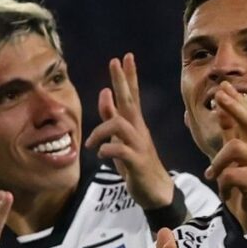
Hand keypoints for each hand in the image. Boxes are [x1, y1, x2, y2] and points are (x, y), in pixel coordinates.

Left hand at [85, 53, 174, 208]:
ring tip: (90, 145)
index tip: (124, 57)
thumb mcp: (120, 138)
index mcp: (134, 124)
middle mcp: (138, 130)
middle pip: (130, 101)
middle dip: (122, 81)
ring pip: (120, 125)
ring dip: (100, 132)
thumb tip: (105, 92)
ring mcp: (139, 145)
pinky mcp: (137, 162)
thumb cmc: (136, 163)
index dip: (128, 76)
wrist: (156, 191)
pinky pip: (120, 150)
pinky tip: (101, 154)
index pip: (132, 95)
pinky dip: (107, 150)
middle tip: (115, 61)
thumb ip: (112, 117)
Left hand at [203, 81, 246, 237]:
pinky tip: (225, 194)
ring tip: (213, 175)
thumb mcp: (234, 161)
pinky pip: (231, 175)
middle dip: (233, 107)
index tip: (223, 86)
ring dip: (219, 162)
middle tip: (219, 95)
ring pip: (235, 148)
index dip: (233, 101)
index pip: (244, 117)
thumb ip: (229, 138)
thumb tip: (220, 114)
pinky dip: (223, 185)